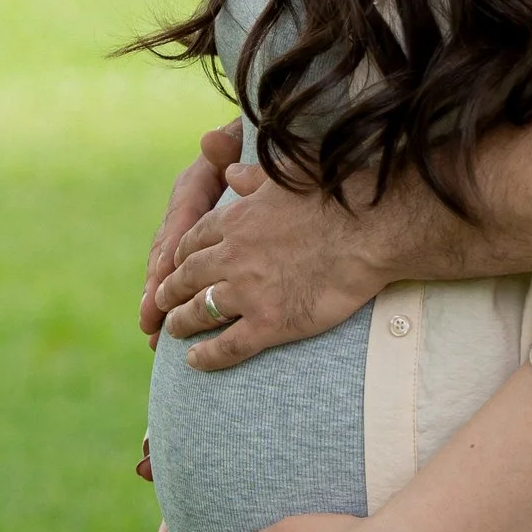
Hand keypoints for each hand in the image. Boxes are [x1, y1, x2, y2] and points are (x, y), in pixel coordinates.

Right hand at [140, 124, 242, 343]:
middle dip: (157, 286)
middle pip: (165, 251)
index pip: (180, 220)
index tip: (165, 274)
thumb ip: (228, 145)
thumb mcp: (242, 143)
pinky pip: (178, 276)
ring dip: (157, 300)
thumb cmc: (252, 149)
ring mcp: (186, 232)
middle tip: (150, 317)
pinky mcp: (194, 250)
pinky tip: (161, 328)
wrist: (259, 151)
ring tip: (151, 331)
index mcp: (193, 185)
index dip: (171, 248)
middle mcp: (183, 211)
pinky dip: (168, 301)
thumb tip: (211, 140)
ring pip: (166, 269)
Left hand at [154, 172, 389, 370]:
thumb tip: (228, 169)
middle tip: (161, 301)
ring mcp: (248, 293)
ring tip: (172, 330)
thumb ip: (252, 177)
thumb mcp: (286, 175)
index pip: (193, 241)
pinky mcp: (269, 324)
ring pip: (199, 312)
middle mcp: (233, 257)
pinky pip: (226, 346)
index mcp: (236, 220)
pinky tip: (194, 362)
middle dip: (170, 291)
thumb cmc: (335, 196)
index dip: (180, 255)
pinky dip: (206, 357)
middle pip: (187, 278)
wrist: (370, 230)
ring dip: (181, 322)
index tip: (175, 264)